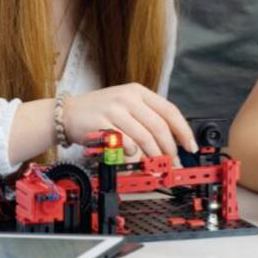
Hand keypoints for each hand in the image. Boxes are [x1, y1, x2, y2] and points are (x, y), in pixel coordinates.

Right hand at [62, 83, 197, 158]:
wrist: (67, 113)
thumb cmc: (99, 112)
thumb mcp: (126, 106)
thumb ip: (146, 118)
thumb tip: (171, 142)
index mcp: (139, 92)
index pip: (170, 110)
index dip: (183, 130)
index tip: (190, 146)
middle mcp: (128, 98)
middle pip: (159, 126)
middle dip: (169, 149)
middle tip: (173, 163)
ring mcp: (115, 110)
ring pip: (144, 137)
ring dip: (153, 156)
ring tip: (155, 166)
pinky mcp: (102, 124)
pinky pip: (125, 143)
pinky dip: (133, 154)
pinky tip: (133, 158)